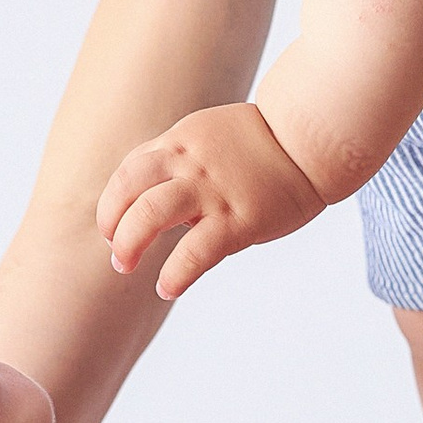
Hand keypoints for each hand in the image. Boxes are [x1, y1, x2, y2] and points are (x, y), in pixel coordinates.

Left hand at [96, 101, 326, 299]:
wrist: (309, 142)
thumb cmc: (260, 144)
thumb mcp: (208, 134)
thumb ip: (178, 159)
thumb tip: (149, 195)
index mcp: (180, 142)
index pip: (128, 172)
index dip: (113, 204)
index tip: (114, 227)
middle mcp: (190, 163)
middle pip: (129, 192)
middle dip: (114, 227)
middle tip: (118, 254)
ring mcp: (212, 191)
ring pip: (151, 215)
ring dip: (129, 245)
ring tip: (126, 266)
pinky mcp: (238, 220)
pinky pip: (194, 252)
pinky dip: (174, 274)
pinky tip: (168, 288)